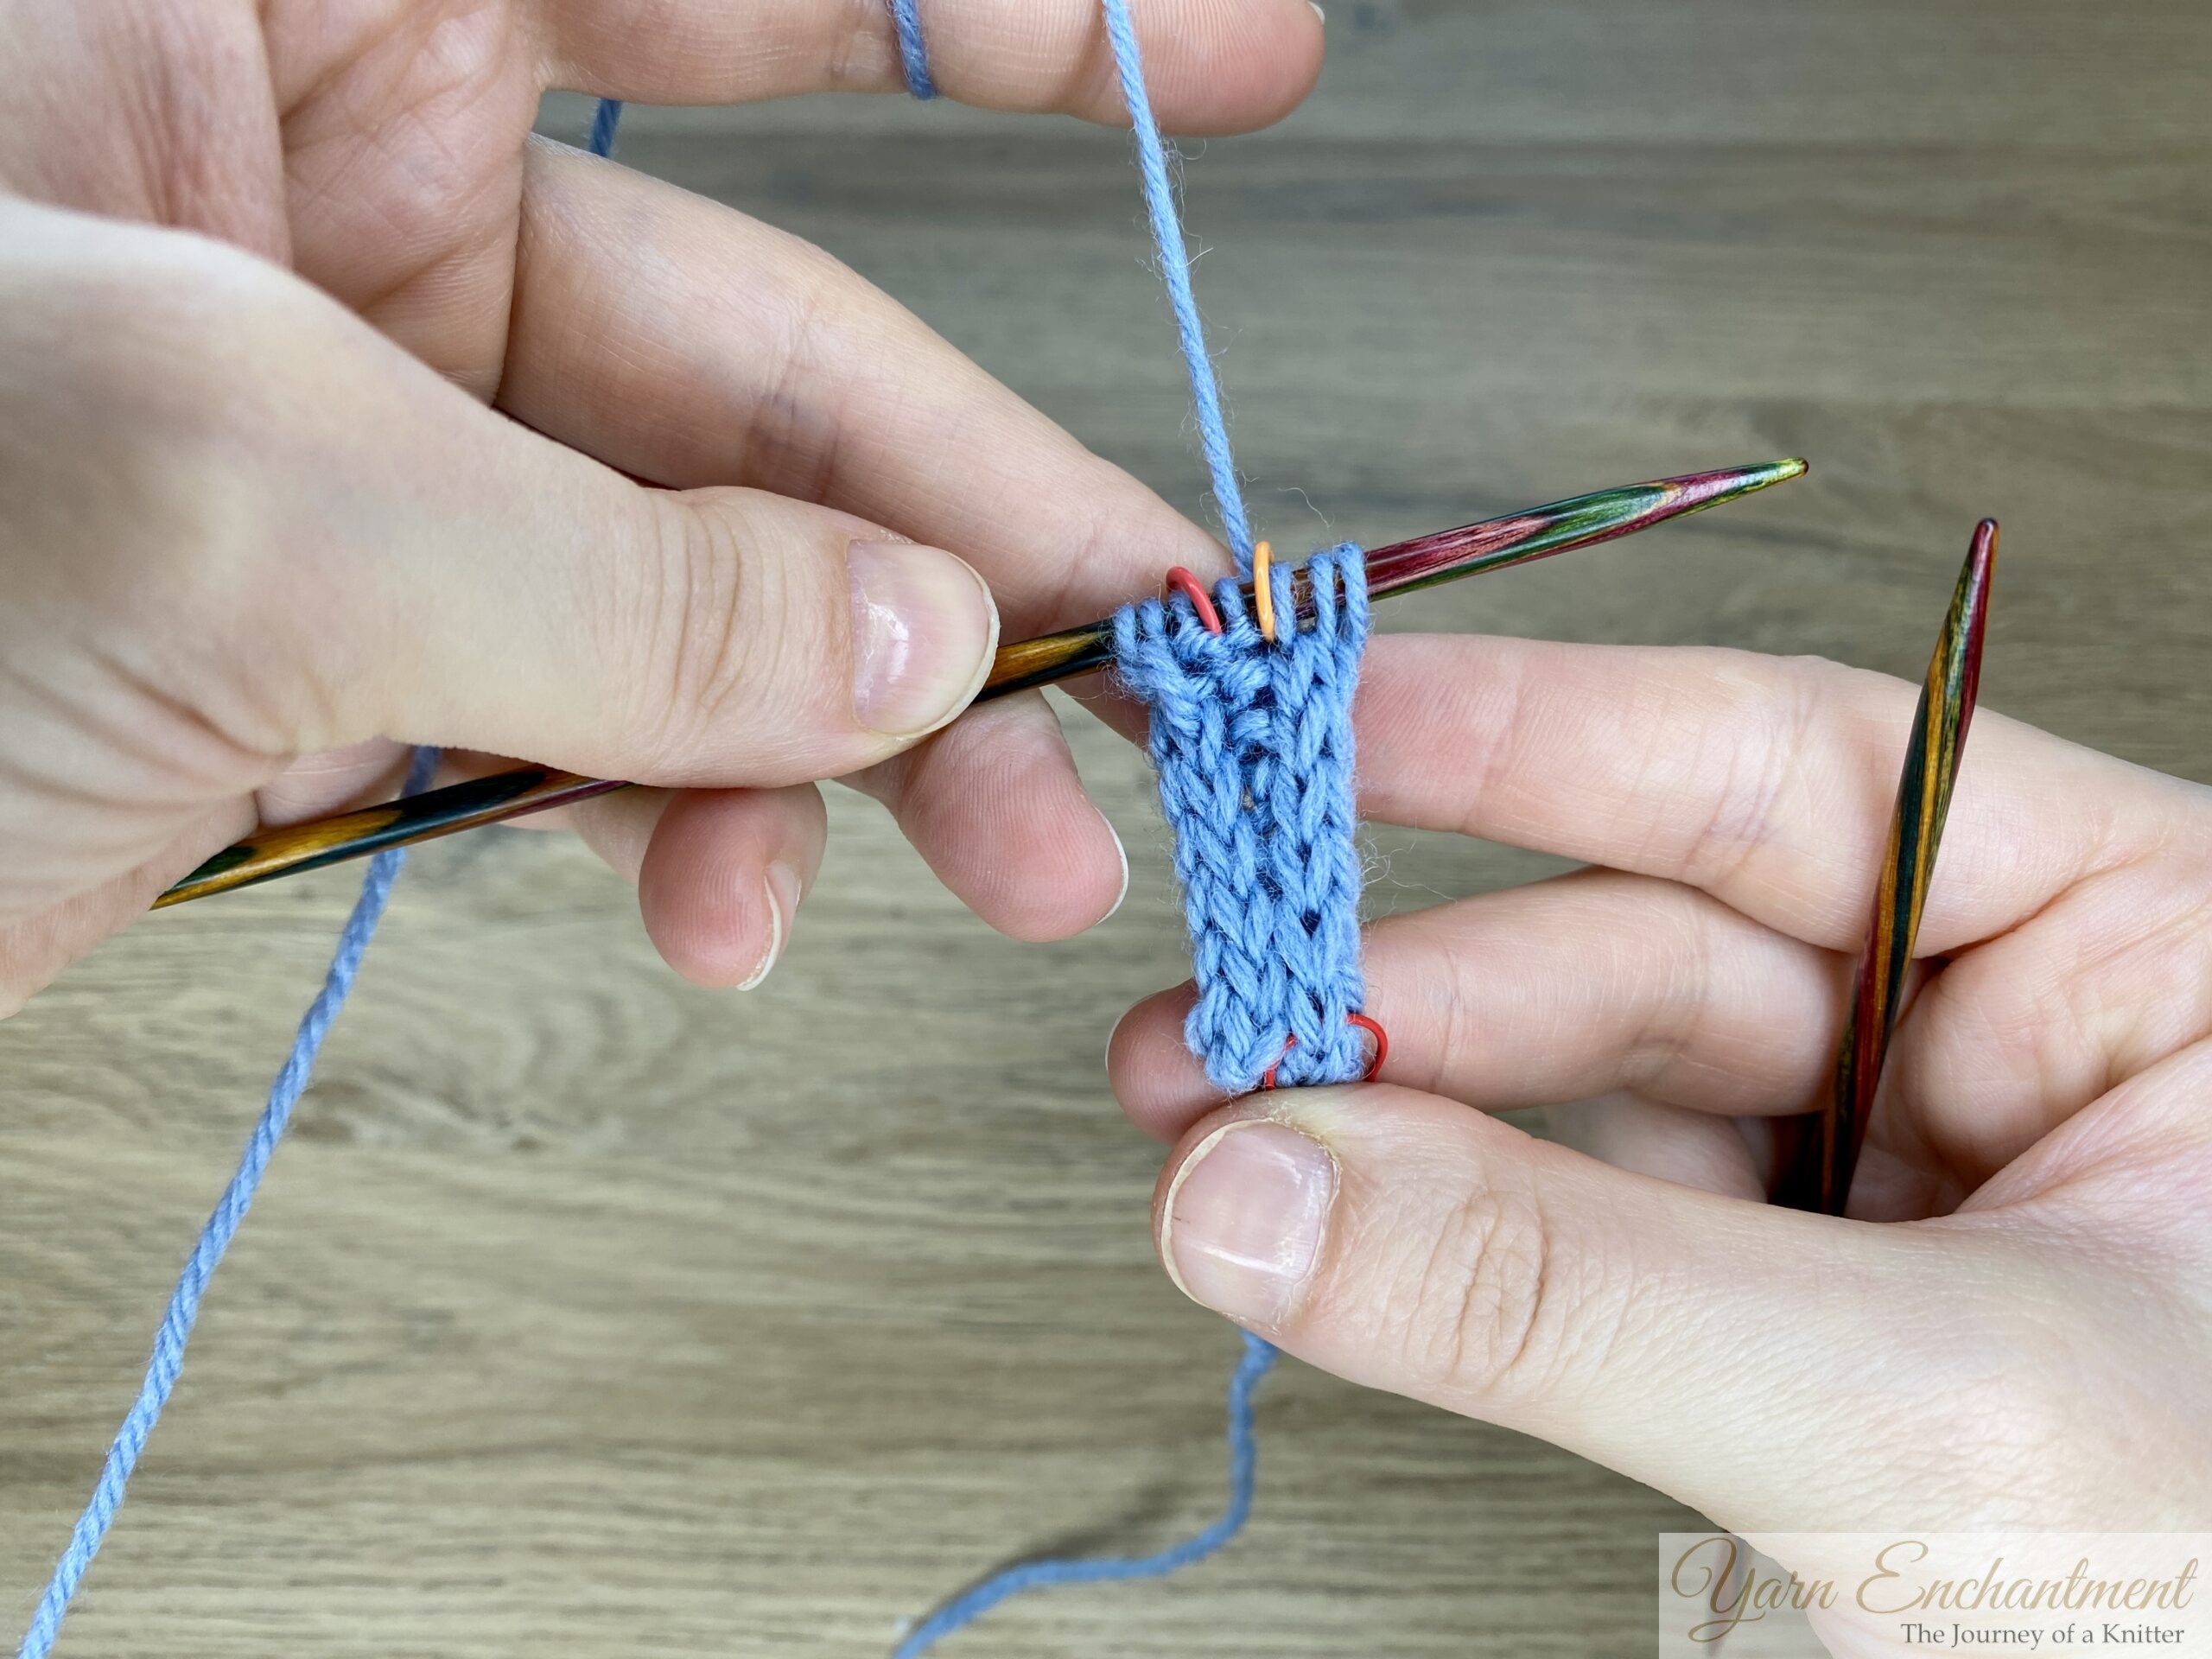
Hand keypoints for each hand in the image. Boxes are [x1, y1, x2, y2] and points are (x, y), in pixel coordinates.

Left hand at [0, 0, 1324, 1013]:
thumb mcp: (222, 509)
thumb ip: (622, 572)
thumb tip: (920, 644)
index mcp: (259, 2)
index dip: (985, 16)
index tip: (1221, 58)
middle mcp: (318, 189)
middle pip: (760, 337)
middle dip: (971, 525)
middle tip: (1160, 650)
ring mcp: (346, 424)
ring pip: (704, 561)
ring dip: (867, 727)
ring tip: (1011, 854)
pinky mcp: (338, 626)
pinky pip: (592, 702)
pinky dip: (688, 816)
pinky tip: (728, 908)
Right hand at [1111, 636, 2211, 1546]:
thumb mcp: (1928, 1420)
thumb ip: (1581, 1291)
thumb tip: (1267, 1187)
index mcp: (2137, 957)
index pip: (1802, 775)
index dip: (1538, 735)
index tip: (1328, 718)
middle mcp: (2000, 1043)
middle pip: (1646, 937)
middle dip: (1414, 992)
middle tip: (1218, 1022)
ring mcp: (1888, 1183)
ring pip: (1583, 1088)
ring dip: (1385, 1111)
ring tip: (1217, 1136)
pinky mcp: (1784, 1316)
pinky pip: (1570, 1231)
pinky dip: (1431, 1233)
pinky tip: (1324, 1224)